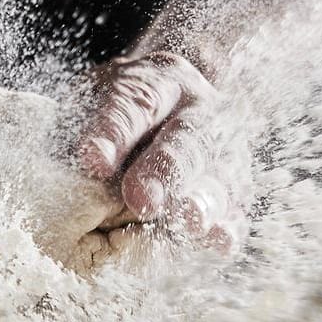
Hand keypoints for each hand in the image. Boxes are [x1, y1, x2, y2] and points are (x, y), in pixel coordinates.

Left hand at [77, 52, 250, 252]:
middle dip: (165, 168)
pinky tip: (218, 241)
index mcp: (159, 79)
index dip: (114, 132)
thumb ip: (84, 128)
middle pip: (187, 136)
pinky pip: (236, 205)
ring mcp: (225, 143)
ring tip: (186, 222)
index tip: (93, 161)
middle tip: (142, 199)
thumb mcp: (94, 103)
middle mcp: (200, 107)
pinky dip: (229, 225)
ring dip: (202, 200)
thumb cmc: (118, 112)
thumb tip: (84, 163)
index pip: (135, 101)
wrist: (174, 108)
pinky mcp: (237, 183)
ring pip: (219, 171)